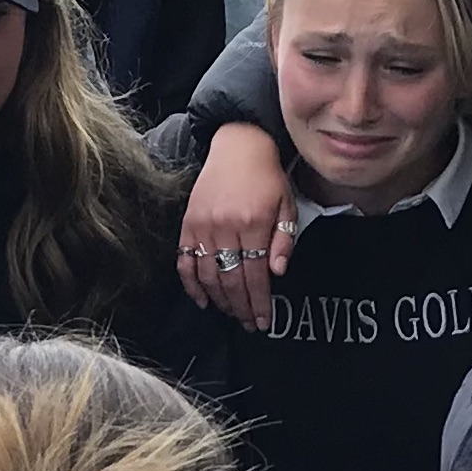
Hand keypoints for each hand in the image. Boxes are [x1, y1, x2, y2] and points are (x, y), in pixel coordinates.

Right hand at [178, 123, 293, 328]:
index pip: (256, 275)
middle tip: (248, 323)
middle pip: (231, 280)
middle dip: (241, 307)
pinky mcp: (188, 223)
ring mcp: (203, 226)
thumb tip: (277, 272)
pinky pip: (185, 260)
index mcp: (253, 223)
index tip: (263, 321)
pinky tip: (202, 300)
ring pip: (208, 275)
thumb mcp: (286, 206)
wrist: (238, 147)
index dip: (259, 302)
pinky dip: (191, 283)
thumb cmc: (267, 178)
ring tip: (230, 313)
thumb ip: (283, 241)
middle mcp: (225, 227)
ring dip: (219, 300)